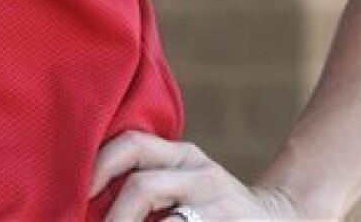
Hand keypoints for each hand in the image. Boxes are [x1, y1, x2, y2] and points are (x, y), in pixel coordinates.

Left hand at [89, 131, 302, 220]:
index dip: (100, 167)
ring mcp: (219, 207)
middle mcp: (202, 175)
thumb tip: (84, 200)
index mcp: (183, 156)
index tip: (80, 195)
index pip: (133, 145)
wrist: (281, 221)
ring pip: (167, 221)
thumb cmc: (210, 207)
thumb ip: (145, 183)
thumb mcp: (184, 182)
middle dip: (114, 218)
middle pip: (143, 186)